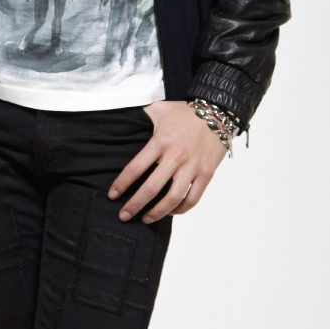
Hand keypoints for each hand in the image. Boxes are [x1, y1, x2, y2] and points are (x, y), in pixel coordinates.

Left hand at [108, 100, 225, 221]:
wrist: (217, 112)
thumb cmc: (185, 112)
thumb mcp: (159, 109)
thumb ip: (141, 117)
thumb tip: (124, 122)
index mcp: (160, 142)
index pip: (135, 168)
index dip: (121, 184)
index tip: (112, 195)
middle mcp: (175, 157)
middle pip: (151, 188)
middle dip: (134, 205)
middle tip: (124, 215)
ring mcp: (192, 167)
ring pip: (172, 198)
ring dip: (157, 212)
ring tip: (145, 219)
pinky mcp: (206, 173)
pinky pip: (193, 198)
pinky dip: (181, 209)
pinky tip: (171, 212)